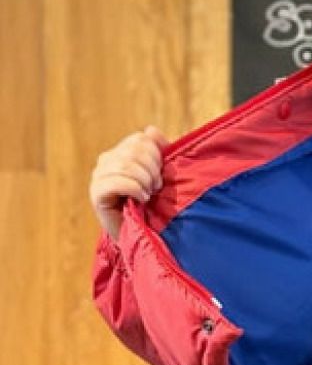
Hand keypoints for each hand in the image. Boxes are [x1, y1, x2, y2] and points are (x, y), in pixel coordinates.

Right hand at [89, 125, 167, 240]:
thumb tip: (151, 129)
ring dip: (145, 181)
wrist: (143, 235)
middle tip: (155, 188)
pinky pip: (116, 182)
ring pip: (126, 165)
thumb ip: (159, 151)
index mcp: (121, 152)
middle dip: (152, 170)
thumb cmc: (154, 204)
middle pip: (135, 151)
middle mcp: (106, 161)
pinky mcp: (96, 193)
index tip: (160, 176)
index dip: (156, 156)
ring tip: (148, 194)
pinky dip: (134, 190)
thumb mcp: (160, 174)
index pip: (141, 139)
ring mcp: (98, 176)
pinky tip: (141, 199)